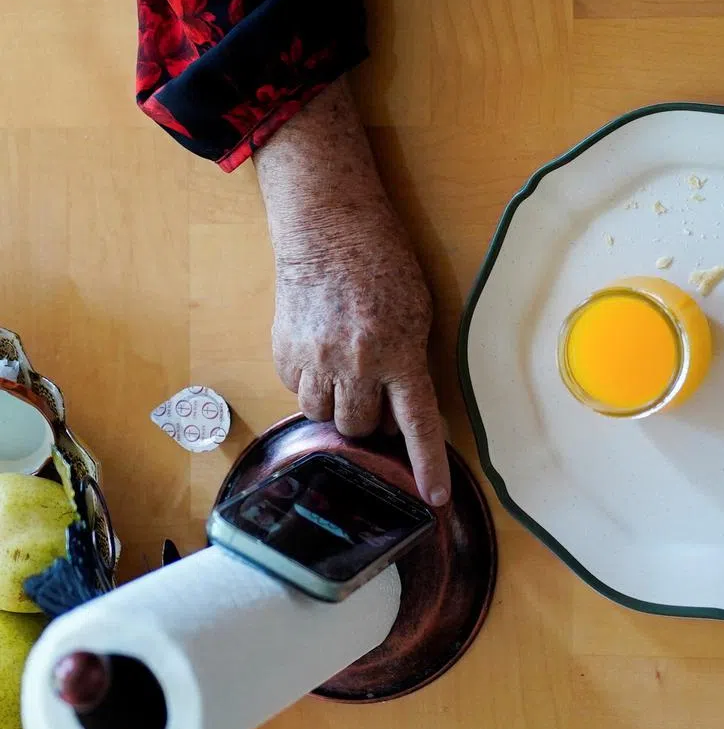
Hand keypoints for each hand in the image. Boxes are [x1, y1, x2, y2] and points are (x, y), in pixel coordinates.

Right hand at [271, 225, 451, 506]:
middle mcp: (357, 364)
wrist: (328, 228)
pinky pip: (297, 392)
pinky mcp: (285, 352)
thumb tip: (400, 406)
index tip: (433, 499)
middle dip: (369, 421)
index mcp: (400, 353)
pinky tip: (320, 353)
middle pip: (360, 428)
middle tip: (373, 392)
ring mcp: (316, 360)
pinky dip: (310, 384)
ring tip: (345, 372)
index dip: (427, 465)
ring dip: (337, 406)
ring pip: (324, 417)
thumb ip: (409, 361)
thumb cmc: (382, 263)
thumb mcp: (416, 311)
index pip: (417, 424)